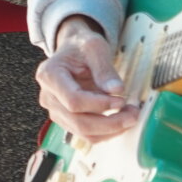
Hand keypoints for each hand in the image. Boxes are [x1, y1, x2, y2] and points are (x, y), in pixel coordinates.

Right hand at [36, 16, 138, 139]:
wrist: (74, 51)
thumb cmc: (82, 46)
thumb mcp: (95, 47)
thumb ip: (104, 68)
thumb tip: (117, 90)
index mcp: (49, 76)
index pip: (73, 100)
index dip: (99, 104)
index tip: (121, 100)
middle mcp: (48, 97)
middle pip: (78, 122)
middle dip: (109, 123)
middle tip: (134, 114)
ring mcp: (56, 111)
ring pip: (83, 132)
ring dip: (111, 130)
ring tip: (131, 116)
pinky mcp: (67, 120)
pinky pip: (87, 134)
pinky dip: (107, 132)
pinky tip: (122, 120)